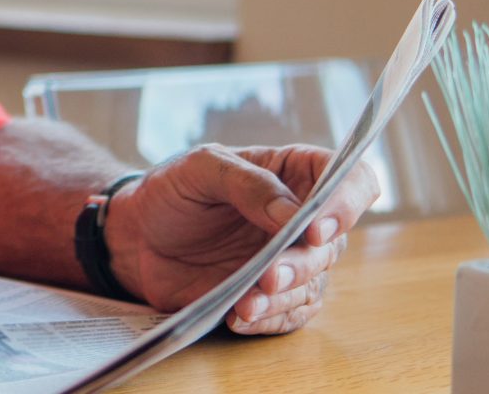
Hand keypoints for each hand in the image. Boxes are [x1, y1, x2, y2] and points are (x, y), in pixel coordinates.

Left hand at [103, 144, 379, 334]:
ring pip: (313, 285)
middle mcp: (303, 219)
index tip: (317, 228)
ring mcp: (290, 260)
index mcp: (295, 173)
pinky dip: (268, 319)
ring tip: (248, 302)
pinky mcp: (272, 296)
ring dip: (284, 297)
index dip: (347, 203)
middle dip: (303, 263)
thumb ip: (248, 183)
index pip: (352, 181)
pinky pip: (288, 315)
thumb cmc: (172, 190)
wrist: (136, 235)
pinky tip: (240, 316)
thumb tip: (293, 214)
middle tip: (269, 275)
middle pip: (332, 244)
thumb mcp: (201, 168)